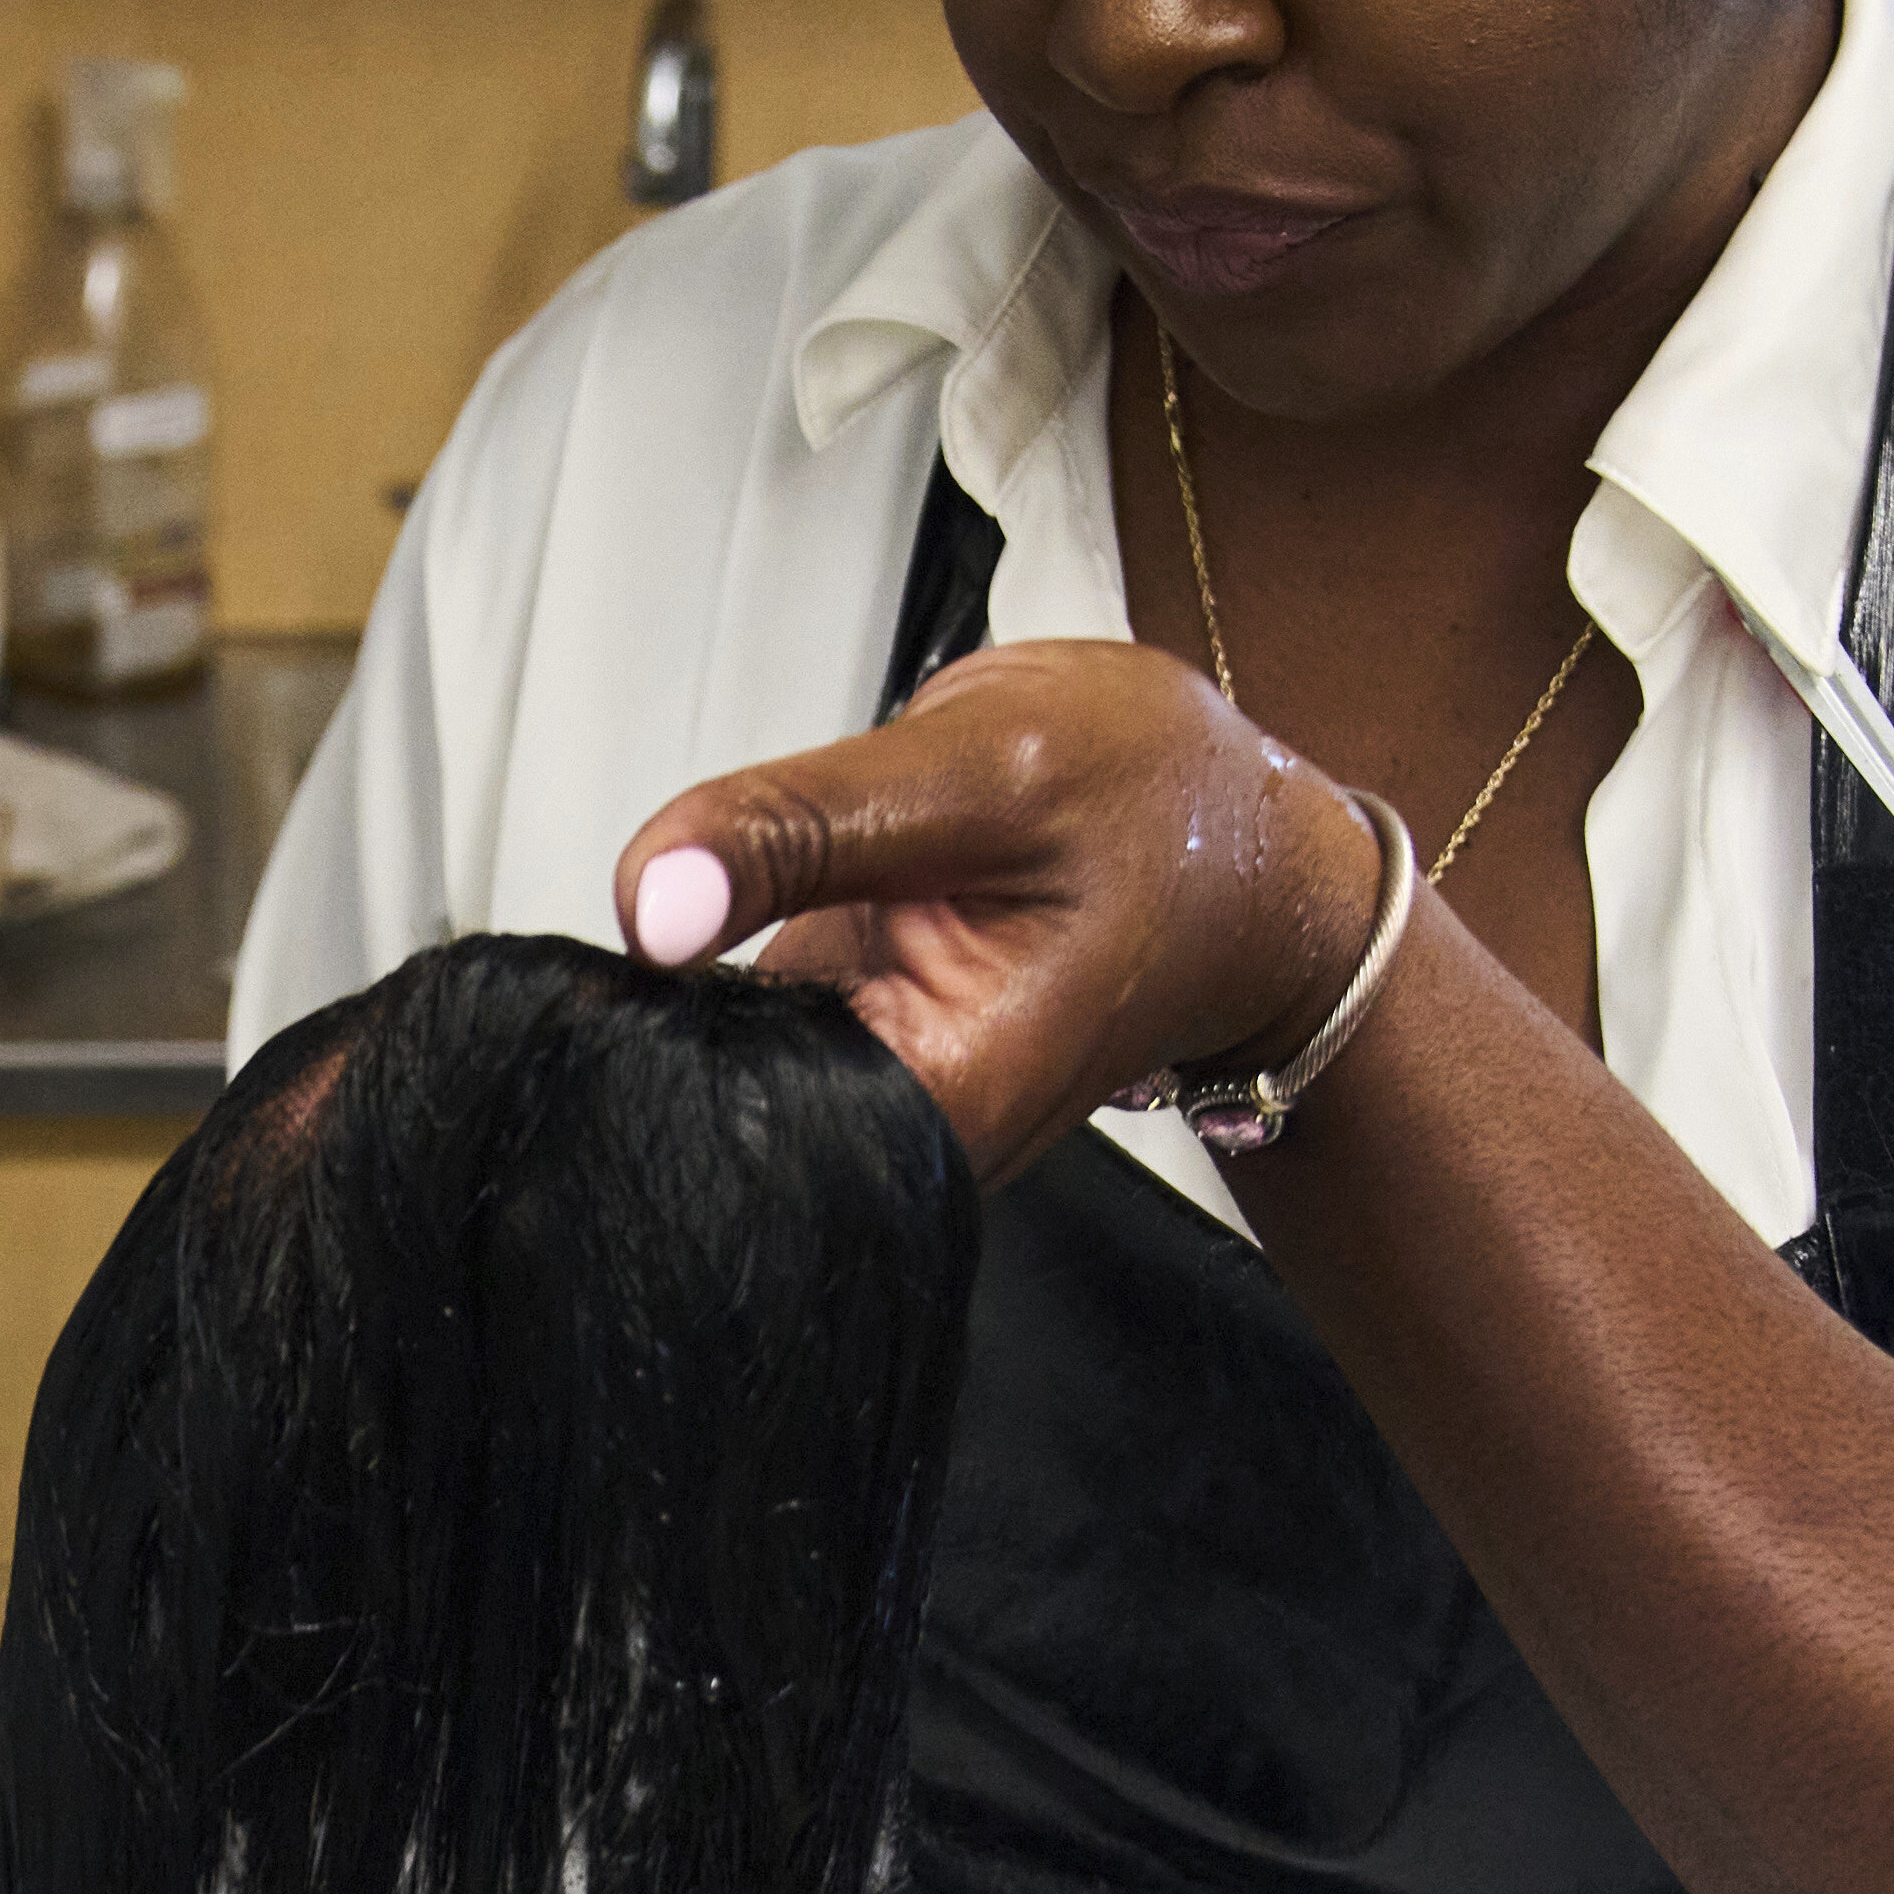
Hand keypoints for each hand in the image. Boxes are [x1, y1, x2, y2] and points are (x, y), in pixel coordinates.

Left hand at [609, 638, 1398, 1172]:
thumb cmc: (1166, 814)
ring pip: (724, 1044)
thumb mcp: (976, 770)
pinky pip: (760, 1009)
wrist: (1252, 844)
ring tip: (784, 873)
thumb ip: (801, 826)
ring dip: (708, 960)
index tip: (641, 931)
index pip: (726, 1123)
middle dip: (672, 991)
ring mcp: (882, 1081)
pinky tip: (778, 891)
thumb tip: (654, 898)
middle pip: (711, 1095)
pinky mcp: (865, 1036)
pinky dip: (742, 946)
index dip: (652, 1032)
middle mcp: (906, 1118)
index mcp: (942, 1100)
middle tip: (715, 876)